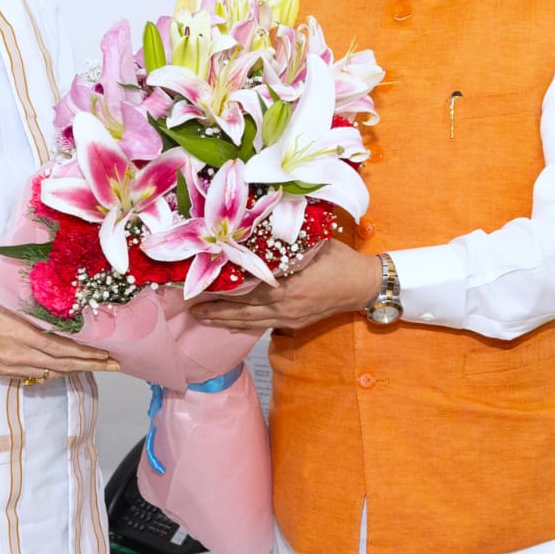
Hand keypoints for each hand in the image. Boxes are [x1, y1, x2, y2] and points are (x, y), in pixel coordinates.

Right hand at [0, 290, 118, 381]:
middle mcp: (22, 352)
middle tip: (116, 364)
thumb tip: (54, 294)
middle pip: (65, 362)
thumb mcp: (3, 296)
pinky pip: (37, 375)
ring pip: (53, 371)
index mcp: (23, 331)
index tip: (108, 349)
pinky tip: (69, 371)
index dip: (88, 350)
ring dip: (78, 370)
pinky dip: (56, 373)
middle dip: (93, 364)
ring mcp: (14, 365)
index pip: (64, 345)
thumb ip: (29, 300)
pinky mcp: (6, 372)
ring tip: (100, 368)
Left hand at [188, 241, 380, 332]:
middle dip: (215, 311)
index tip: (200, 286)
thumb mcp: (311, 244)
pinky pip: (263, 325)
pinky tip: (230, 325)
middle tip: (191, 309)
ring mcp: (289, 318)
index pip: (245, 291)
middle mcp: (284, 306)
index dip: (221, 291)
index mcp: (286, 286)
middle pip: (241, 312)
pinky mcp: (294, 323)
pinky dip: (244, 326)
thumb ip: (284, 242)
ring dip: (225, 321)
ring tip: (203, 318)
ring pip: (249, 322)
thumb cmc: (339, 260)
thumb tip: (257, 228)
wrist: (363, 285)